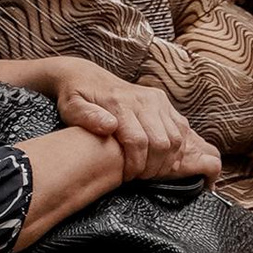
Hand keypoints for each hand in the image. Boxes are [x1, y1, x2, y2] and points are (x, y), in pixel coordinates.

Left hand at [45, 64, 214, 179]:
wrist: (85, 76)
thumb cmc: (76, 97)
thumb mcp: (71, 107)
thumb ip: (87, 117)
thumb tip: (109, 126)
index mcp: (121, 103)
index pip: (139, 142)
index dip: (136, 165)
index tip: (126, 176)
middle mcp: (143, 99)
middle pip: (162, 142)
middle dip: (153, 167)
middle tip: (140, 176)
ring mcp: (156, 99)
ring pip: (175, 138)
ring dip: (166, 160)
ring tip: (149, 169)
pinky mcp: (163, 100)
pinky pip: (180, 129)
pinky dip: (175, 148)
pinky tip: (161, 158)